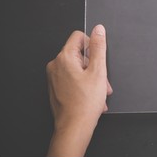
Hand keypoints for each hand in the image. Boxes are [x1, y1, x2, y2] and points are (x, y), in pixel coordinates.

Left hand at [46, 24, 111, 156]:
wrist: (74, 127)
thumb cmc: (84, 103)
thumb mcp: (98, 71)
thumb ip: (99, 47)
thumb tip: (98, 29)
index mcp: (64, 58)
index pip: (79, 36)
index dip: (92, 46)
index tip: (98, 60)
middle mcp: (56, 65)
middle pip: (80, 54)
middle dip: (94, 66)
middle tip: (102, 80)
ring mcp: (54, 77)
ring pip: (78, 68)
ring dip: (92, 78)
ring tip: (99, 92)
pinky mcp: (56, 87)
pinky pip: (73, 78)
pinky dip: (84, 84)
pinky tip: (92, 97)